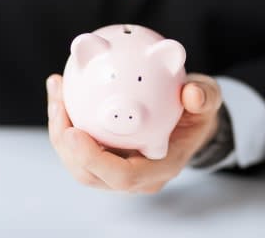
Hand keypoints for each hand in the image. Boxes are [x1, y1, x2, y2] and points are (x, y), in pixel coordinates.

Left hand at [46, 72, 223, 193]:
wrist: (189, 120)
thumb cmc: (196, 113)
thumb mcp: (208, 99)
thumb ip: (204, 96)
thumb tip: (191, 94)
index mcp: (159, 168)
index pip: (122, 176)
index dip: (94, 160)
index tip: (73, 131)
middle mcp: (135, 176)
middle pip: (88, 173)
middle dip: (65, 143)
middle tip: (58, 103)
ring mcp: (117, 168)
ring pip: (77, 161)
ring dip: (59, 128)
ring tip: (56, 90)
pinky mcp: (104, 156)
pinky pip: (78, 144)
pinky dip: (65, 119)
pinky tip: (61, 89)